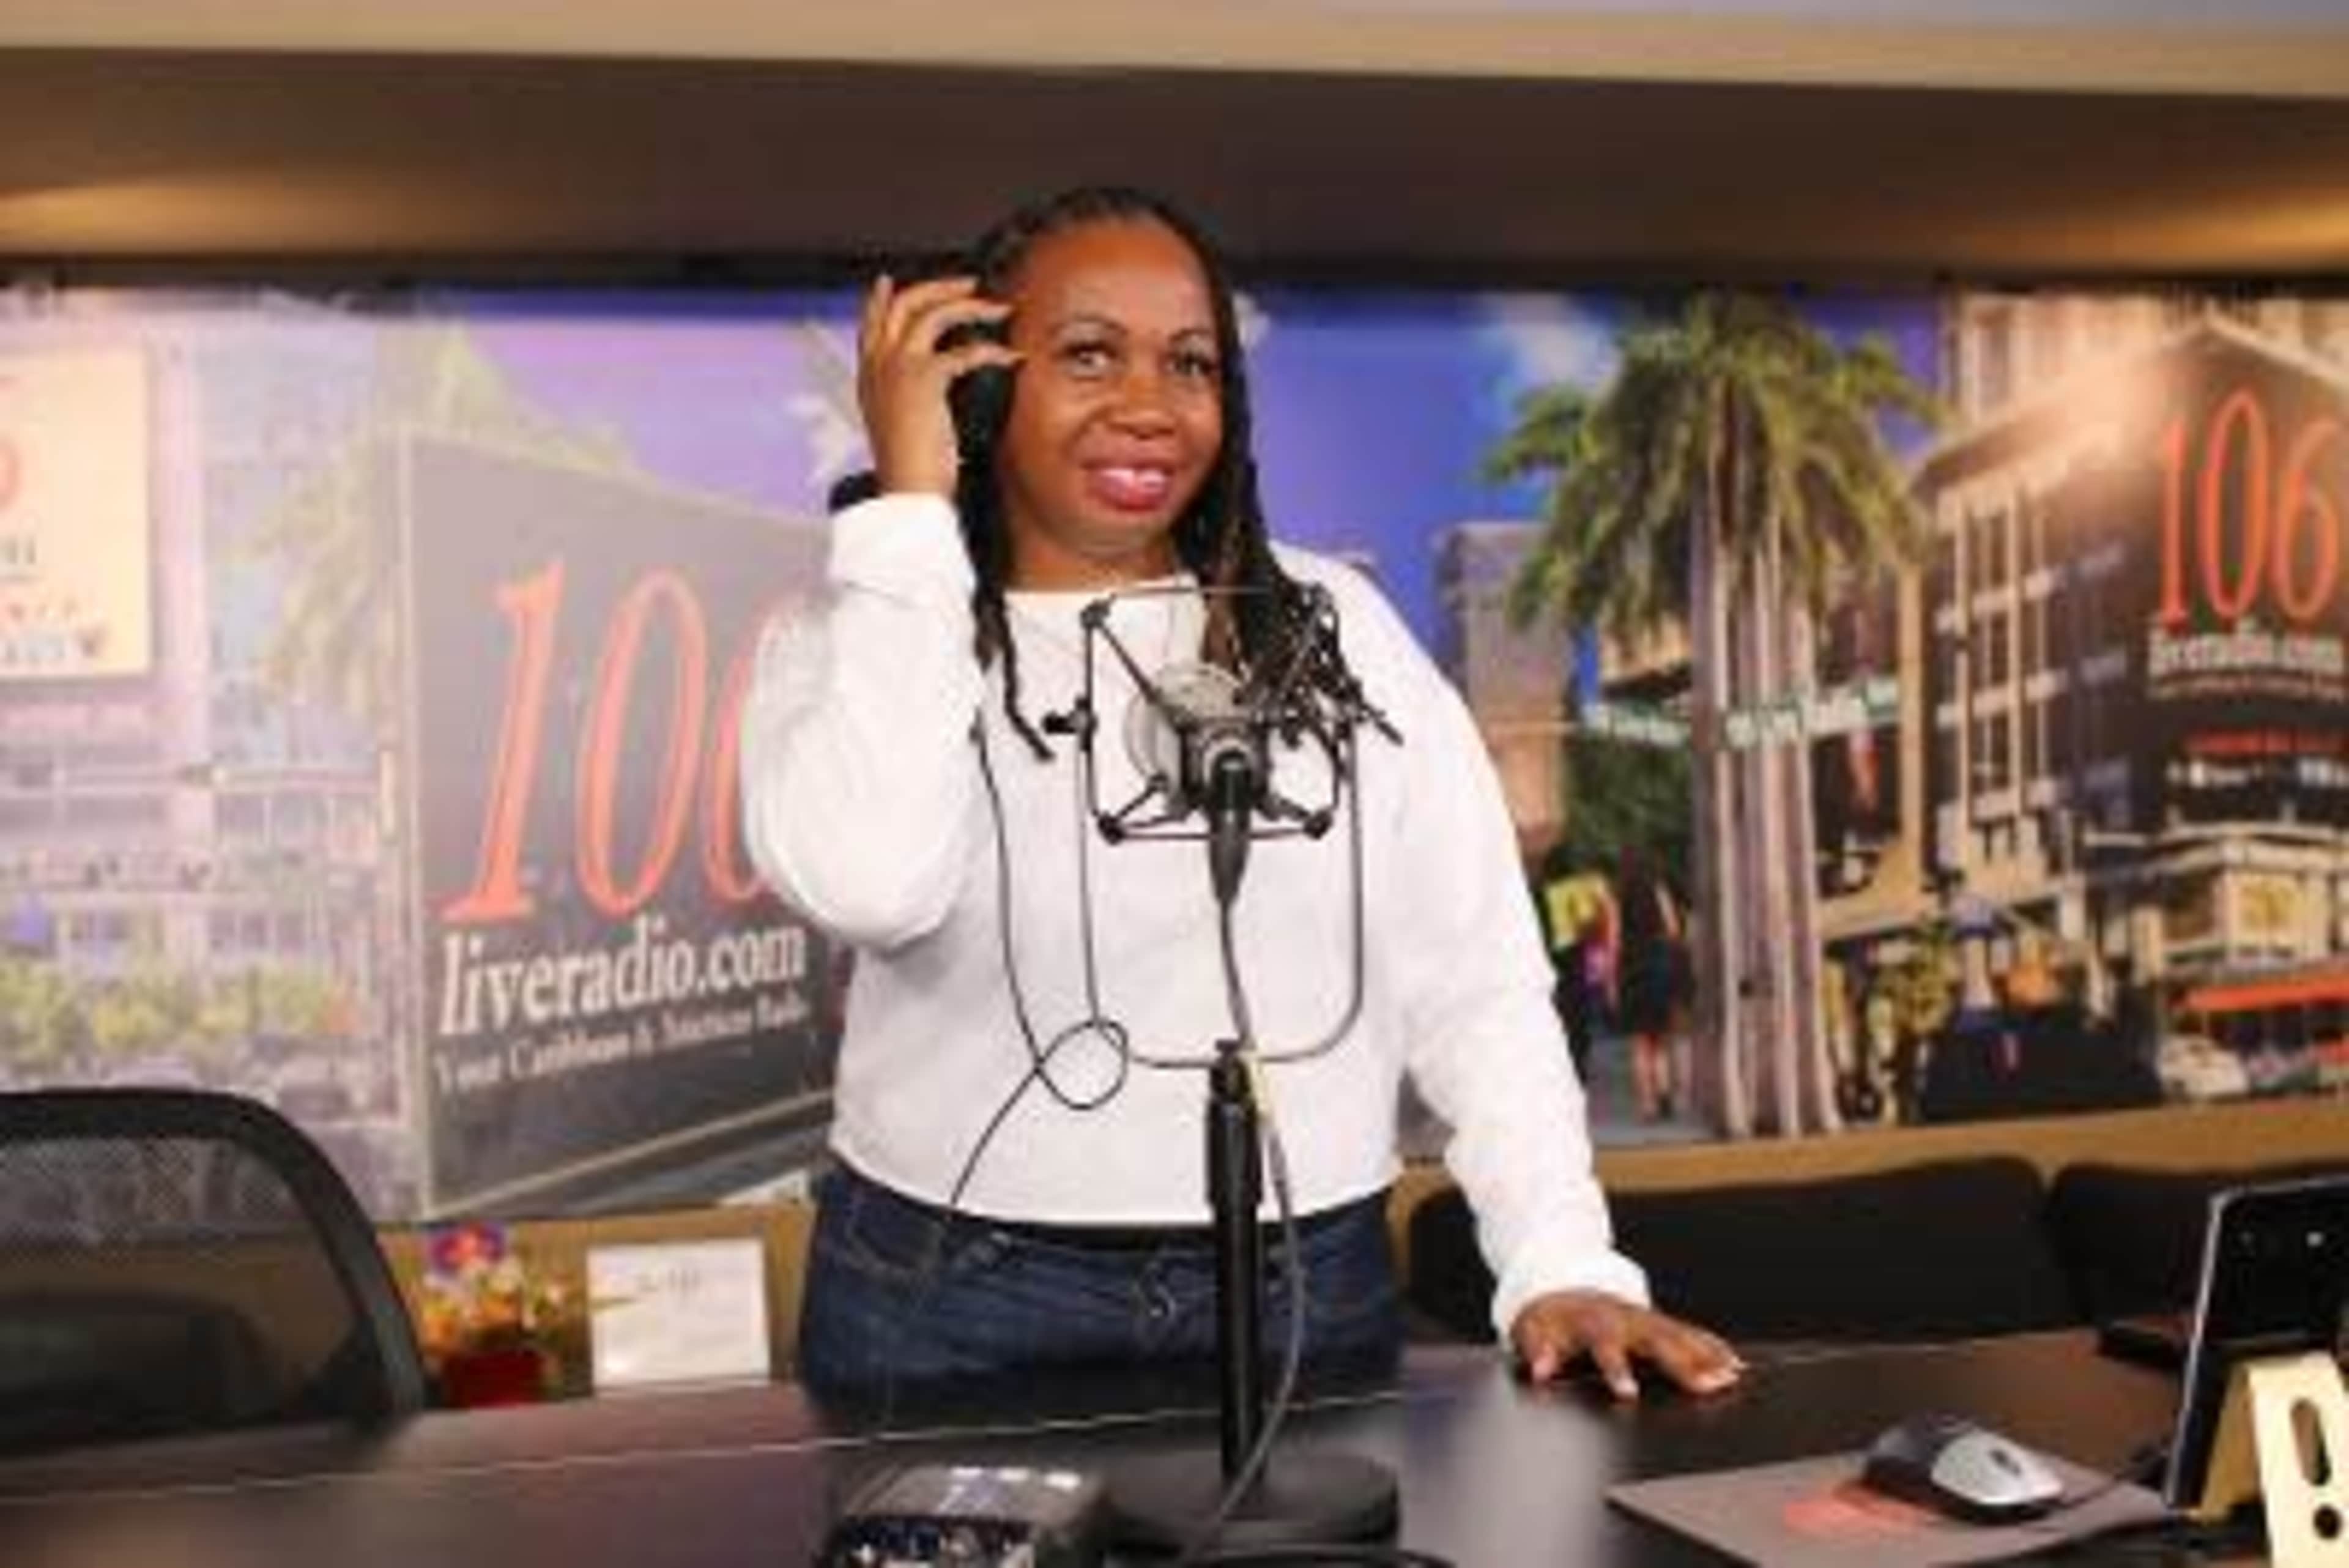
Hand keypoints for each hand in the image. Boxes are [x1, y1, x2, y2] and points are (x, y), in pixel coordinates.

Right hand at [855, 274, 1018, 499]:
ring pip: (932, 314)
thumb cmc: (911, 469)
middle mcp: (878, 365)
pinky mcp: (924, 379)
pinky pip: (964, 352)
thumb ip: (907, 399)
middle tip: (969, 283)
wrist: (908, 490)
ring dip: (971, 306)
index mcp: (869, 376)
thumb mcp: (900, 426)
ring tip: (1000, 309)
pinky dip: (994, 352)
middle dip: (938, 287)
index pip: (869, 325)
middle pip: (904, 305)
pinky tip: (1013, 358)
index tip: (887, 281)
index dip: (878, 300)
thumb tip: (932, 389)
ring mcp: (898, 368)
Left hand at [1509, 1289, 1744, 1400]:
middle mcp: (1626, 1319)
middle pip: (1658, 1341)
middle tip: (1708, 1385)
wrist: (1563, 1288)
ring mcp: (1646, 1319)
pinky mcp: (1659, 1322)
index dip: (1617, 1370)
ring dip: (1707, 1355)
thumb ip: (1537, 1351)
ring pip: (1681, 1335)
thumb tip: (1540, 1372)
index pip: (1606, 1348)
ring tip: (1732, 1375)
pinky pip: (1690, 1332)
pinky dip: (1713, 1346)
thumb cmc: (1550, 1317)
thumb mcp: (1532, 1330)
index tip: (1628, 1393)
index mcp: (1595, 1323)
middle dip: (1684, 1363)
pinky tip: (1734, 1361)